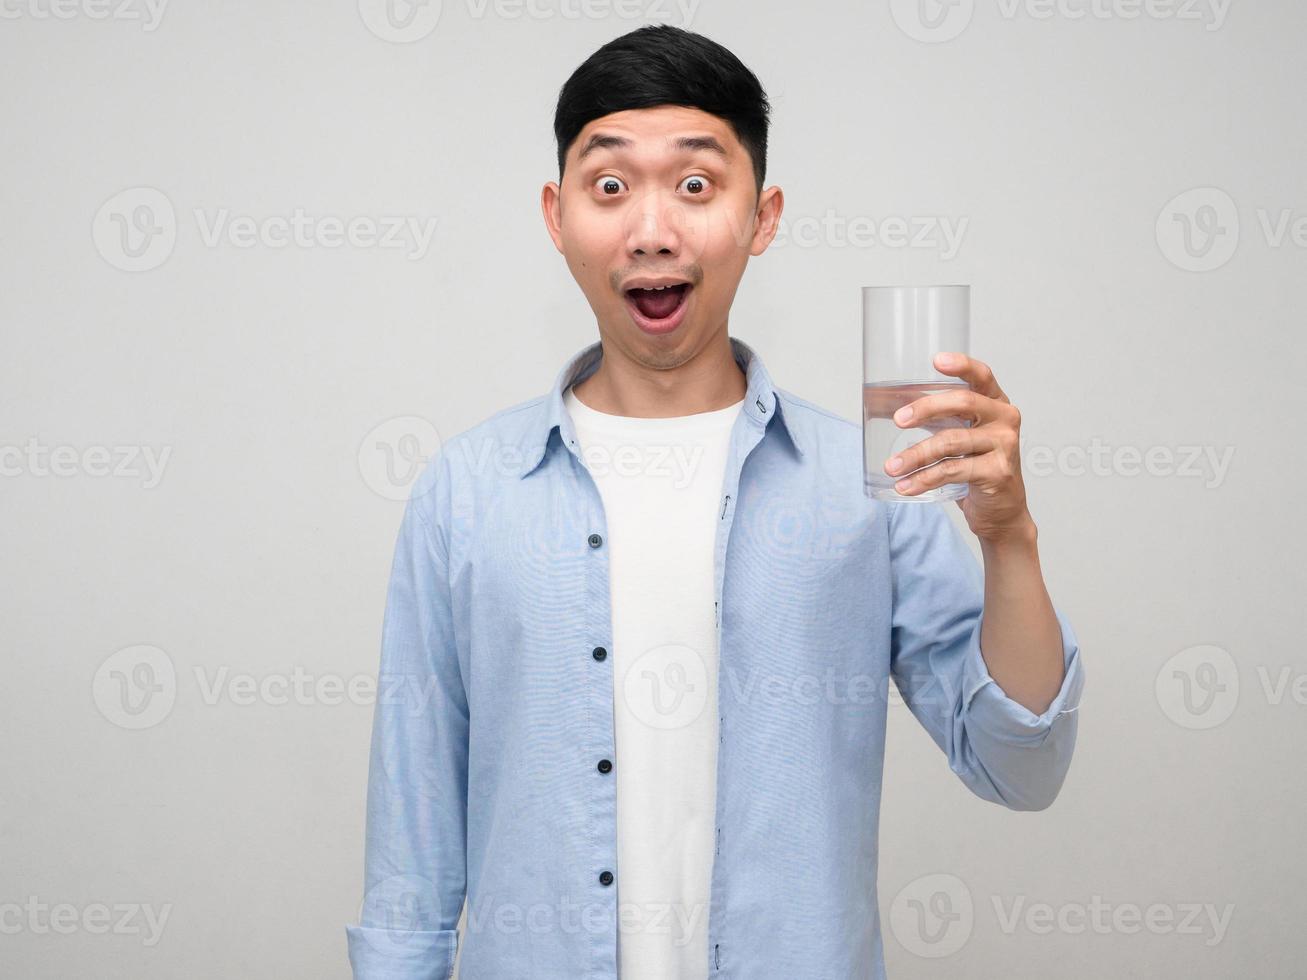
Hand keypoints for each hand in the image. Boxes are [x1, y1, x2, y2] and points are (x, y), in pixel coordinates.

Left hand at [883, 352, 1033, 542]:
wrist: (1002, 510)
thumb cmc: (976, 466)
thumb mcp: (960, 436)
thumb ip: (936, 419)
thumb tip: (885, 407)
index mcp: (995, 403)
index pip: (983, 376)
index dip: (962, 365)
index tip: (936, 360)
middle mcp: (1005, 419)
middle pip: (964, 403)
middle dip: (926, 408)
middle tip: (898, 419)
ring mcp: (1005, 445)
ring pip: (951, 442)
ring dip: (915, 455)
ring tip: (891, 467)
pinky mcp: (998, 472)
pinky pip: (953, 471)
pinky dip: (924, 479)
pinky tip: (905, 486)